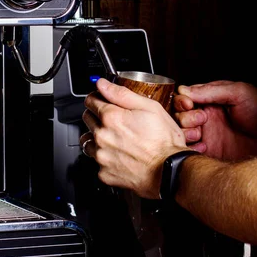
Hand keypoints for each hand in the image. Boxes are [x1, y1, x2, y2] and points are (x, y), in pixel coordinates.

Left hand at [80, 78, 188, 198]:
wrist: (170, 171)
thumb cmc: (164, 141)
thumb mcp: (149, 108)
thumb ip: (122, 94)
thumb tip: (102, 84)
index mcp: (111, 117)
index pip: (90, 100)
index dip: (97, 97)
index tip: (103, 100)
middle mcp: (102, 136)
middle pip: (87, 118)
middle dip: (97, 115)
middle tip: (114, 120)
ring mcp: (101, 155)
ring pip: (88, 140)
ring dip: (96, 136)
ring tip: (115, 138)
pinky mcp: (104, 173)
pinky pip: (96, 161)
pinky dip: (104, 156)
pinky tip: (118, 154)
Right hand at [174, 81, 256, 160]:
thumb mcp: (240, 92)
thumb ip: (211, 90)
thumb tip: (184, 90)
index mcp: (212, 101)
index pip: (185, 99)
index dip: (183, 101)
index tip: (189, 103)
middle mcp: (207, 118)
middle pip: (179, 116)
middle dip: (185, 117)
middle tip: (201, 119)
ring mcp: (208, 136)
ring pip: (182, 133)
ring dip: (186, 132)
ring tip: (200, 134)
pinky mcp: (210, 153)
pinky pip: (190, 152)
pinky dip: (191, 149)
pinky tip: (204, 146)